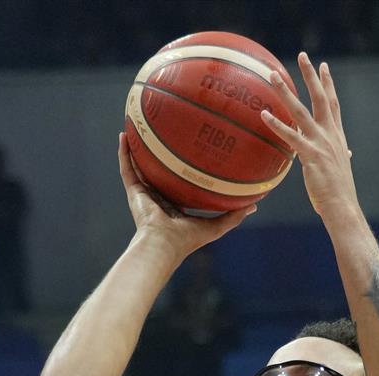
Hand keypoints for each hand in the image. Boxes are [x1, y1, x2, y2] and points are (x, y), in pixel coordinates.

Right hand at [118, 134, 255, 259]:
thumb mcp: (216, 226)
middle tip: (164, 133)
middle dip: (159, 155)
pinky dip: (124, 152)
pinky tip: (124, 134)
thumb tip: (255, 205)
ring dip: (137, 148)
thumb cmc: (187, 240)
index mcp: (174, 206)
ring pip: (139, 166)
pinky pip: (127, 167)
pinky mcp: (133, 192)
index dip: (181, 169)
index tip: (188, 152)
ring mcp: (144, 195)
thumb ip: (233, 215)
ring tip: (138, 126)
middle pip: (157, 171)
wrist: (163, 245)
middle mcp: (158, 199)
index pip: (177, 184)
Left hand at [261, 53, 359, 223]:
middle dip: (311, 76)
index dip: (328, 85)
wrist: (342, 207)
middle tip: (303, 56)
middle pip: (321, 99)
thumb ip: (340, 156)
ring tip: (273, 76)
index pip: (333, 105)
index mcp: (337, 137)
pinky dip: (276, 124)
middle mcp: (330, 135)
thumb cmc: (339, 193)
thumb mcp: (340, 169)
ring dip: (286, 92)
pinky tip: (264, 114)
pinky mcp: (310, 155)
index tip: (323, 67)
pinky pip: (290, 136)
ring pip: (301, 111)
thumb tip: (346, 153)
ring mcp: (320, 144)